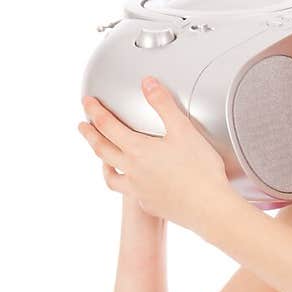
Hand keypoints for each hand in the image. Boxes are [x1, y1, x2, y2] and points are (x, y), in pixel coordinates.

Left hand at [78, 76, 229, 229]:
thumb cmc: (199, 171)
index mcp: (137, 150)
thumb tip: (148, 84)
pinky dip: (127, 185)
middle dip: (90, 135)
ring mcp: (138, 191)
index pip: (107, 125)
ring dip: (103, 164)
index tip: (87, 102)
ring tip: (102, 159)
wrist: (208, 207)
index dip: (94, 111)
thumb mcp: (182, 129)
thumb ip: (163, 104)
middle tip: (82, 126)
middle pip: (102, 150)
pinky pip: (131, 194)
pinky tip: (135, 183)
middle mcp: (132, 171)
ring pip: (111, 177)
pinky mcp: (150, 204)